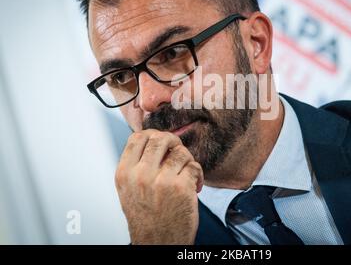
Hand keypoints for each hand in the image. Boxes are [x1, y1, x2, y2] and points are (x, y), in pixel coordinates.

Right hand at [115, 130, 203, 244]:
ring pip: (181, 152)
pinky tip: (194, 185)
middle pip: (160, 138)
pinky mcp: (182, 188)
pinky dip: (198, 173)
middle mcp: (140, 176)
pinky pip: (194, 166)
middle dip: (173, 142)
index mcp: (124, 174)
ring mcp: (162, 181)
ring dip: (187, 160)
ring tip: (186, 173)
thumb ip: (137, 165)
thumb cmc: (146, 217)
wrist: (157, 243)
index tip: (161, 142)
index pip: (137, 138)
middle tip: (177, 151)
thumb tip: (154, 139)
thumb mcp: (129, 190)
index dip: (153, 134)